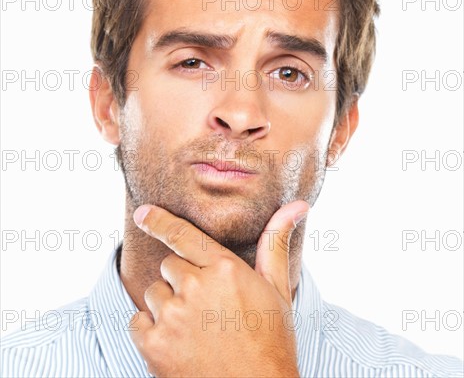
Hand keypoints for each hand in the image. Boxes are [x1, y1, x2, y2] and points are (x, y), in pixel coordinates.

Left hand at [129, 200, 308, 377]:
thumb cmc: (270, 343)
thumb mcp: (277, 291)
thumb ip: (276, 244)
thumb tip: (297, 205)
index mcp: (226, 269)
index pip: (184, 236)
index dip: (160, 221)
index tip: (143, 213)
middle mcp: (196, 287)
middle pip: (169, 266)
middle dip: (181, 280)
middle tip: (205, 306)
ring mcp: (173, 317)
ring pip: (154, 293)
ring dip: (167, 306)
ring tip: (194, 329)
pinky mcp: (155, 345)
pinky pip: (138, 321)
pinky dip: (151, 330)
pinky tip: (177, 343)